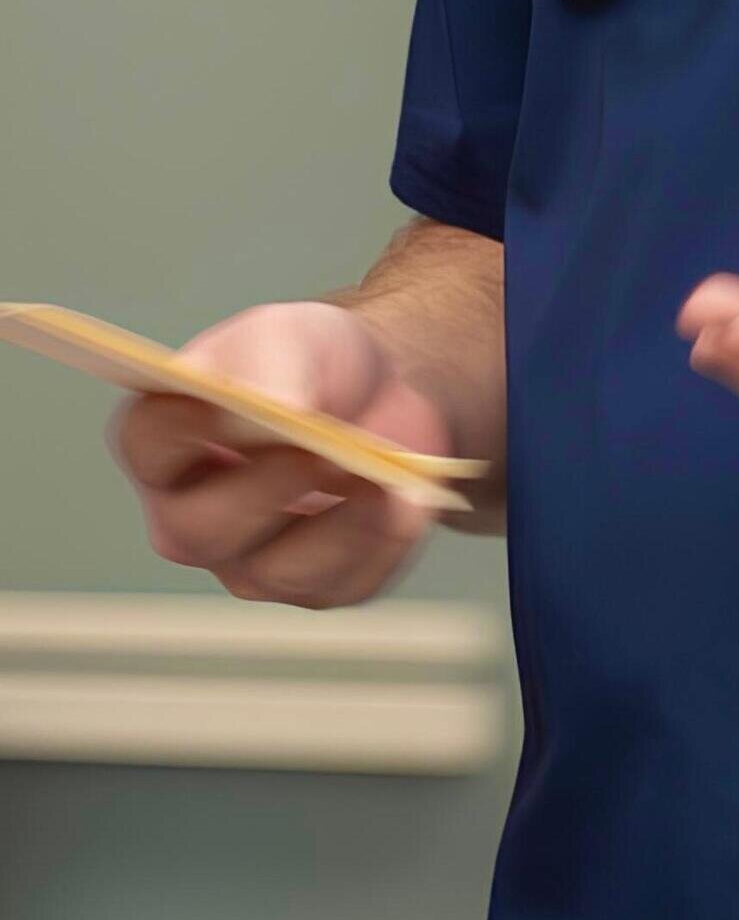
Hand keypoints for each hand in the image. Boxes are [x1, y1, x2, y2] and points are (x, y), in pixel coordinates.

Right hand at [107, 301, 455, 606]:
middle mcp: (190, 513)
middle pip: (200, 529)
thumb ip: (267, 361)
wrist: (385, 393)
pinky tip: (407, 500)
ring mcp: (248, 559)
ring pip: (276, 571)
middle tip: (321, 451)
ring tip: (381, 476)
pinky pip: (343, 582)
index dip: (184, 431)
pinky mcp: (314, 585)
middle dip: (267, 488)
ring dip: (338, 523)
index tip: (234, 408)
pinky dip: (383, 539)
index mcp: (164, 442)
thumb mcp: (288, 335)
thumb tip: (272, 405)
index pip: (148, 444)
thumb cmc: (313, 363)